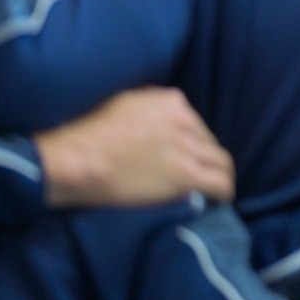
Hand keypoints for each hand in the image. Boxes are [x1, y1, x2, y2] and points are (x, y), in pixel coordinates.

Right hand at [35, 87, 233, 207]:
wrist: (76, 159)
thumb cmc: (86, 135)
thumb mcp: (123, 104)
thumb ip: (149, 111)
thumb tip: (157, 124)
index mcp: (170, 101)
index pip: (193, 122)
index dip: (191, 141)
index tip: (184, 154)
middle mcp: (184, 119)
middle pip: (208, 141)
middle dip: (204, 157)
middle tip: (198, 174)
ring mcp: (187, 147)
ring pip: (220, 161)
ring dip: (219, 174)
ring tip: (215, 187)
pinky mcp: (186, 174)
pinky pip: (220, 182)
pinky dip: (224, 191)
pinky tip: (221, 198)